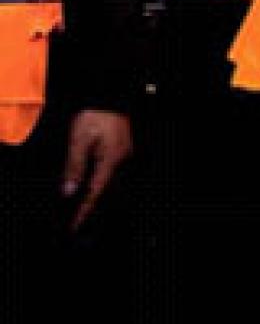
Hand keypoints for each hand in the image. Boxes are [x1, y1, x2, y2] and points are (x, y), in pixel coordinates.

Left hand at [62, 110, 131, 230]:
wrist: (109, 97)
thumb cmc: (93, 116)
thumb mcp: (78, 140)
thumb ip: (74, 167)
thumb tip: (68, 192)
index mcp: (111, 160)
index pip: (96, 192)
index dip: (84, 210)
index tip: (75, 225)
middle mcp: (122, 161)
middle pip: (107, 191)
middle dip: (93, 207)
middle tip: (79, 224)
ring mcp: (126, 156)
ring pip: (112, 184)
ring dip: (99, 197)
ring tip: (85, 212)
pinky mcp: (124, 151)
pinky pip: (114, 174)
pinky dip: (104, 185)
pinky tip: (96, 189)